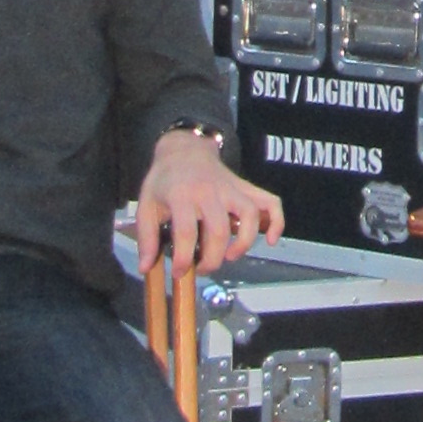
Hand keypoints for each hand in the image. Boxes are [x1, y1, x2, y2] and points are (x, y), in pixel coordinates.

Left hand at [134, 131, 282, 276]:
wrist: (184, 149)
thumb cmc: (164, 180)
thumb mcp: (146, 204)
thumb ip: (146, 237)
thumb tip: (146, 268)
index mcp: (182, 195)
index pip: (185, 232)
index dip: (183, 258)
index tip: (179, 272)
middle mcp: (209, 191)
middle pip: (219, 229)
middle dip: (213, 259)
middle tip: (202, 268)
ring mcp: (231, 188)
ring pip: (249, 215)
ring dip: (244, 242)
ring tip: (230, 256)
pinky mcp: (245, 188)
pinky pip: (270, 202)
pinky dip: (276, 221)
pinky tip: (271, 240)